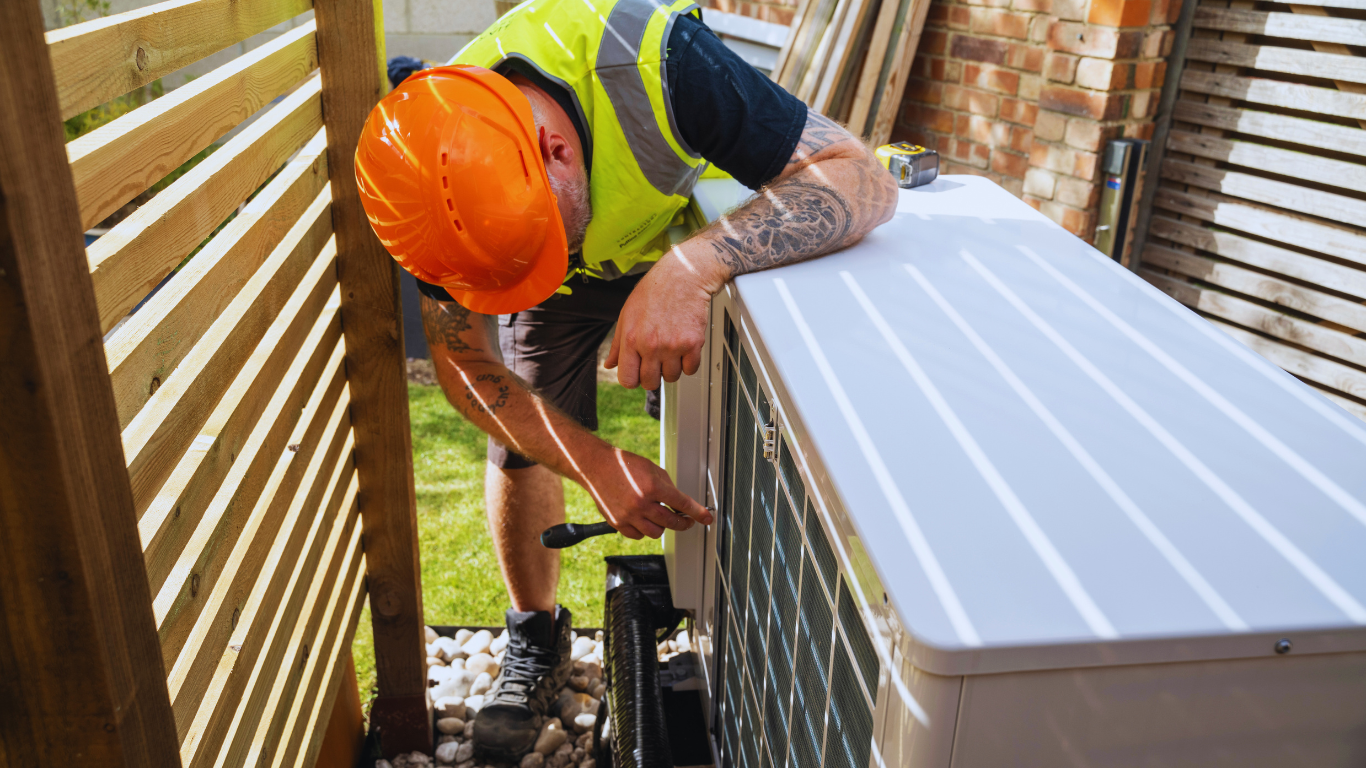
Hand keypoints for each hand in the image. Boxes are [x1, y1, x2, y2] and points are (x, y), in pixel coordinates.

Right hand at [582, 446, 713, 538]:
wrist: (596, 467)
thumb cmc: (624, 465)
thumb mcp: (652, 469)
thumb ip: (667, 487)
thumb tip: (678, 503)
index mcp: (653, 487)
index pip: (682, 504)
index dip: (697, 513)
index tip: (706, 518)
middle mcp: (641, 503)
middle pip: (671, 522)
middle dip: (683, 522)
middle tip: (685, 520)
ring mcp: (628, 515)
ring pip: (656, 532)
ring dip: (662, 526)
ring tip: (659, 517)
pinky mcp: (617, 523)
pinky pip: (638, 536)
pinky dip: (644, 530)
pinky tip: (643, 520)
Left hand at [606, 244, 725, 389]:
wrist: (683, 276)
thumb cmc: (654, 291)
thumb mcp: (627, 314)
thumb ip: (617, 344)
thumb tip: (609, 364)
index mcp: (630, 338)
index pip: (627, 379)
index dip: (633, 379)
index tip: (638, 373)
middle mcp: (651, 345)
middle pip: (650, 382)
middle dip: (653, 376)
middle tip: (657, 361)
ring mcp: (672, 345)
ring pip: (672, 377)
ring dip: (672, 368)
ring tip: (671, 349)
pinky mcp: (692, 343)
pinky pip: (690, 369)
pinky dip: (689, 363)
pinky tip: (684, 347)